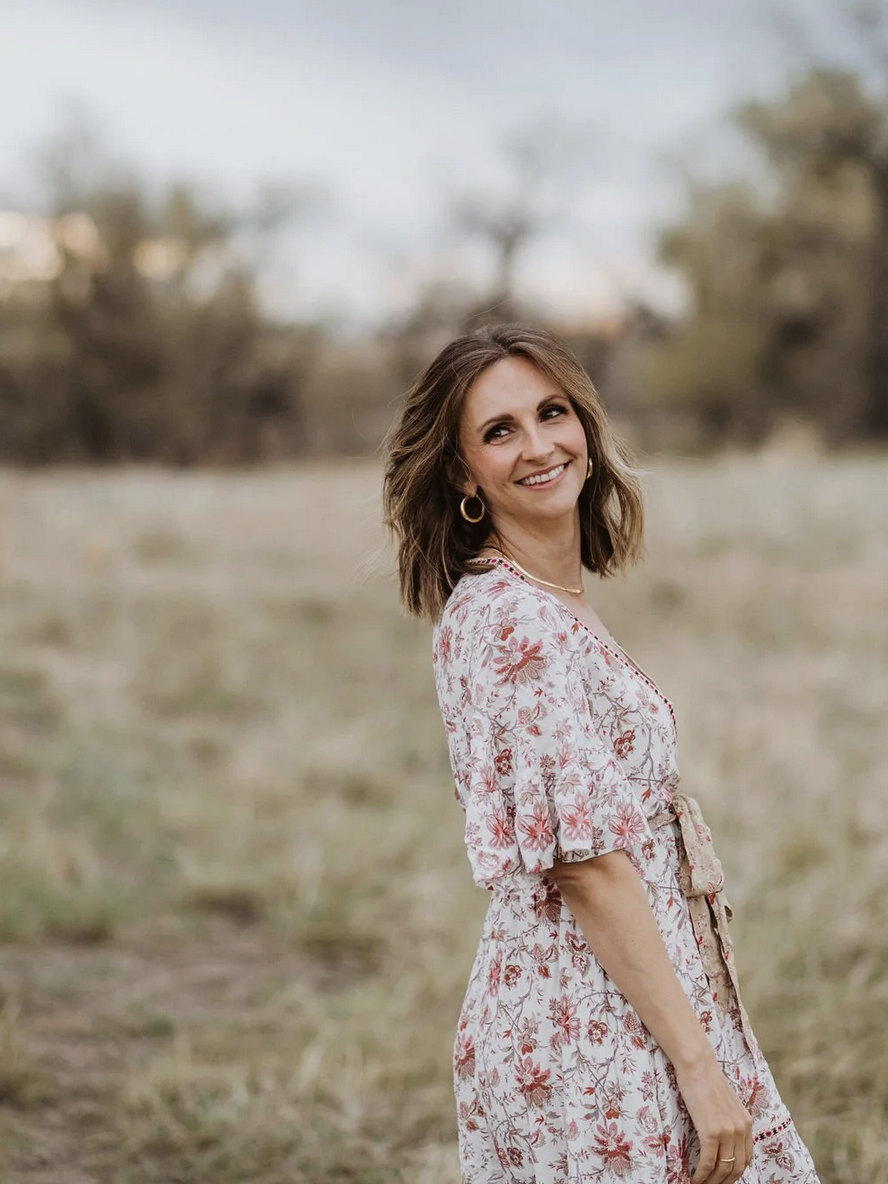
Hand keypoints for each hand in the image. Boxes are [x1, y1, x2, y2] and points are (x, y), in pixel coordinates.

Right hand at [677, 1060, 753, 1183]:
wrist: (697, 1065)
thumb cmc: (706, 1080)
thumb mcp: (726, 1102)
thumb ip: (729, 1120)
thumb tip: (722, 1140)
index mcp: (746, 1122)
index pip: (746, 1158)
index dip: (735, 1173)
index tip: (724, 1178)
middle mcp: (741, 1128)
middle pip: (737, 1167)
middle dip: (724, 1182)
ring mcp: (727, 1131)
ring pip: (723, 1169)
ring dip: (712, 1182)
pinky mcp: (711, 1131)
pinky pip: (708, 1162)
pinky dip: (701, 1175)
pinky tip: (695, 1179)